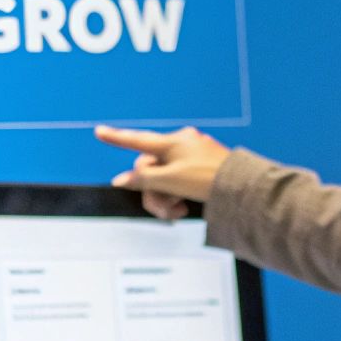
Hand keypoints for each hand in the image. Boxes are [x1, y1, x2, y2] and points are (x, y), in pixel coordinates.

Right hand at [94, 125, 230, 219]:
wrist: (242, 187)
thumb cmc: (207, 179)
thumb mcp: (170, 181)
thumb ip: (143, 180)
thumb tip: (120, 180)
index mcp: (173, 142)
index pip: (137, 140)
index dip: (116, 138)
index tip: (99, 131)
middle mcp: (182, 143)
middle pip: (151, 168)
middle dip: (153, 190)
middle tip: (165, 208)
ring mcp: (193, 154)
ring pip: (165, 176)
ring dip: (166, 196)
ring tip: (179, 210)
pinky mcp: (202, 165)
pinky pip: (180, 179)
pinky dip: (178, 194)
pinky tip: (187, 205)